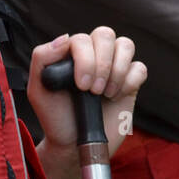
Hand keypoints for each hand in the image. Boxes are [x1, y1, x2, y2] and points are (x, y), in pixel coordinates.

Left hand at [27, 27, 146, 158]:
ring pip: (125, 44)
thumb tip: (64, 38)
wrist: (73, 145)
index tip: (81, 86)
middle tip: (94, 90)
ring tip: (106, 94)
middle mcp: (93, 55)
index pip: (82, 38)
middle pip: (105, 34)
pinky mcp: (130, 82)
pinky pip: (139, 68)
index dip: (85, 59)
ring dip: (117, 70)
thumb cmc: (55, 117)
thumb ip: (42, 58)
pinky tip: (117, 97)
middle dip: (102, 64)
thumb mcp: (38, 90)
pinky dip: (130, 81)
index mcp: (71, 53)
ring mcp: (113, 67)